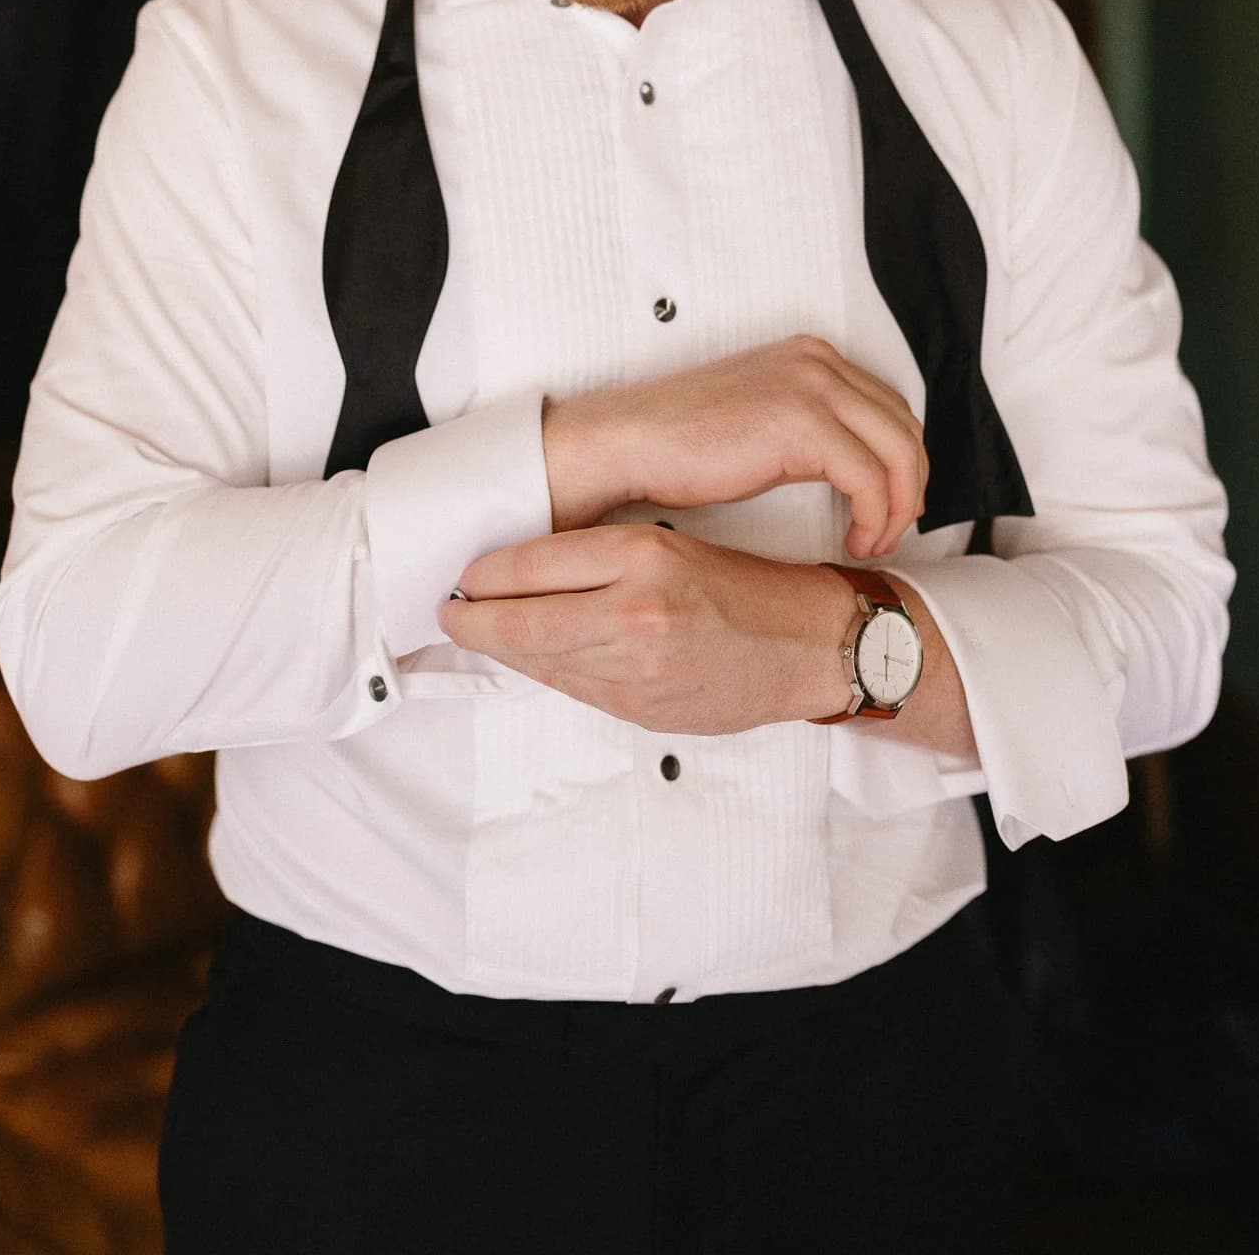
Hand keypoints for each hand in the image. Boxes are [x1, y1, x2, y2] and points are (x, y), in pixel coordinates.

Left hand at [434, 524, 848, 734]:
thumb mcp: (672, 548)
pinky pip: (573, 689)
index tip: (464, 577)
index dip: (484, 576)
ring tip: (479, 636)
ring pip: (539, 661)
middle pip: (519, 621)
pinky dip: (545, 673)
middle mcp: (635, 611)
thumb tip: (523, 578)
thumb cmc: (746, 590)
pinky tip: (533, 661)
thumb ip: (598, 564)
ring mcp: (636, 668)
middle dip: (472, 622)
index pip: (530, 564)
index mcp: (643, 554)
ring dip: (502, 651)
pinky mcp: (642, 709)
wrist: (809, 646)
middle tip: (449, 615)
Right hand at [543, 335, 926, 560]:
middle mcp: (818, 362)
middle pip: (903, 427)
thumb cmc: (681, 445)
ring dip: (897, 506)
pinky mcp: (803, 424)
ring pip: (897, 453)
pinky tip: (854, 541)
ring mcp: (813, 387)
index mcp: (811, 357)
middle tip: (891, 531)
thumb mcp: (761, 421)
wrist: (630, 444)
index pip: (889, 408)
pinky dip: (874, 516)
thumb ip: (810, 427)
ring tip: (874, 542)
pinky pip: (870, 478)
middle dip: (909, 486)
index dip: (901, 463)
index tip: (892, 505)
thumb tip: (854, 469)